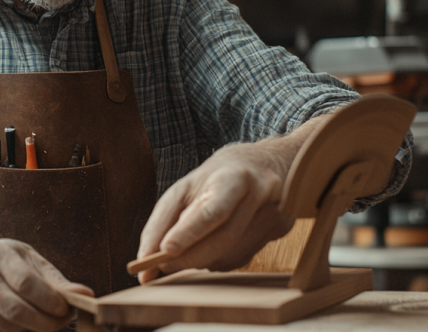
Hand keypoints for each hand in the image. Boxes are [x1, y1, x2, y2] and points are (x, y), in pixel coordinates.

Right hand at [0, 239, 93, 331]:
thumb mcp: (25, 258)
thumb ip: (53, 279)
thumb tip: (85, 294)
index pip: (27, 283)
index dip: (51, 301)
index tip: (67, 309)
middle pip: (17, 310)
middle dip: (46, 322)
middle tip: (62, 322)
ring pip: (8, 326)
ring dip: (32, 328)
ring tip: (45, 320)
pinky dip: (15, 331)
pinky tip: (21, 321)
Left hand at [135, 116, 333, 283]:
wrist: (264, 162)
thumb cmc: (217, 177)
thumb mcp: (189, 186)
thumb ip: (167, 219)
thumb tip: (146, 261)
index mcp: (233, 176)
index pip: (211, 210)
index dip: (188, 233)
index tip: (164, 251)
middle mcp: (259, 192)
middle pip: (223, 235)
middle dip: (189, 256)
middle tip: (162, 265)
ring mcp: (275, 210)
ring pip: (232, 252)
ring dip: (201, 261)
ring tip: (184, 254)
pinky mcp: (281, 228)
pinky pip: (242, 257)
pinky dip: (218, 260)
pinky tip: (212, 250)